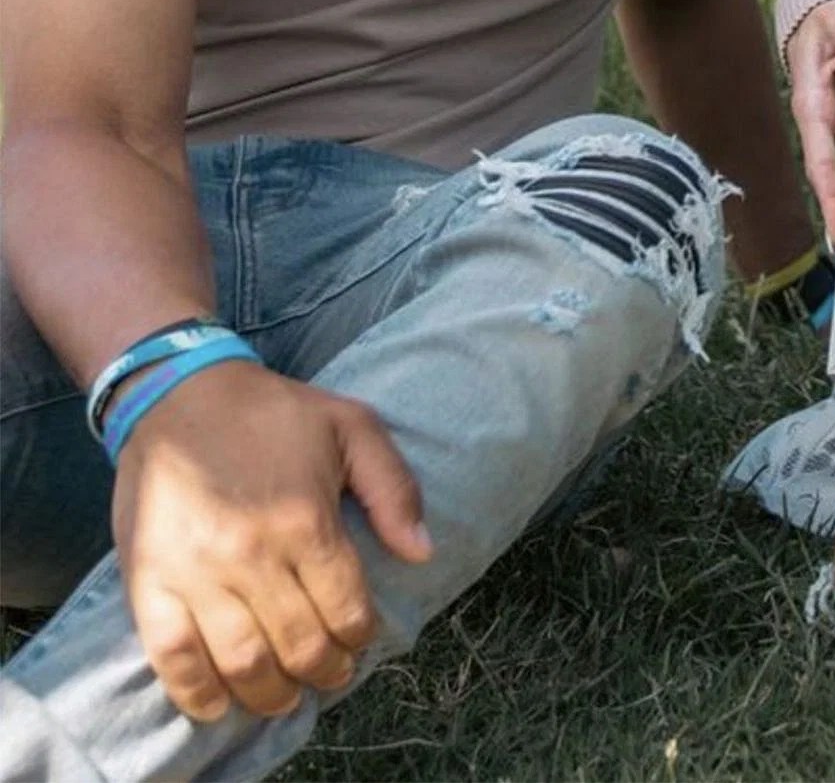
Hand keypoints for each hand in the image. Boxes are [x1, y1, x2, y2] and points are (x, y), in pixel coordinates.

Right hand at [112, 359, 432, 721]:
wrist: (180, 394)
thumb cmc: (274, 411)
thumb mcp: (353, 426)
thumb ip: (394, 488)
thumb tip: (423, 552)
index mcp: (306, 519)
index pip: (345, 607)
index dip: (360, 636)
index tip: (361, 641)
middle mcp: (252, 555)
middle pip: (299, 645)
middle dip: (325, 671)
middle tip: (332, 675)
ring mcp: (196, 575)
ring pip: (242, 662)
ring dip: (270, 694)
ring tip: (286, 696)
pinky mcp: (148, 584)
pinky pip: (172, 657)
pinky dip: (196, 693)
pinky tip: (219, 703)